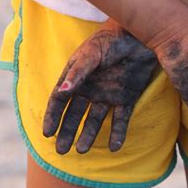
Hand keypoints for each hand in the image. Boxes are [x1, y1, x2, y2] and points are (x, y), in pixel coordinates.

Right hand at [43, 21, 157, 153]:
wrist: (140, 36)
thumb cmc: (112, 39)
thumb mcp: (92, 54)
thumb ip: (78, 73)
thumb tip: (62, 92)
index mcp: (77, 77)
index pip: (60, 100)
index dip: (53, 116)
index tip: (47, 133)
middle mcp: (91, 88)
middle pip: (76, 114)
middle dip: (68, 132)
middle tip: (62, 150)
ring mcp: (109, 94)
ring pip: (96, 120)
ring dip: (89, 135)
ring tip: (82, 151)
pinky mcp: (127, 97)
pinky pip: (121, 119)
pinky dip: (118, 133)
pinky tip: (114, 147)